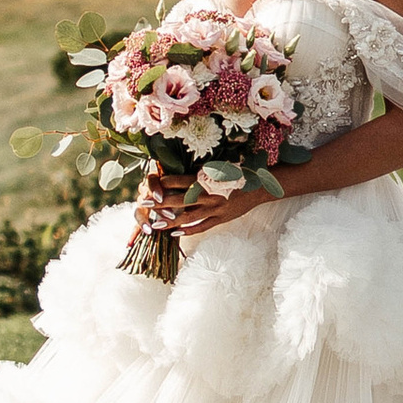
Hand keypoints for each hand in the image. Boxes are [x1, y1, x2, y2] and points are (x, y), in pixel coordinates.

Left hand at [142, 167, 269, 242]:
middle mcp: (208, 194)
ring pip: (188, 217)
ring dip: (170, 222)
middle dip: (160, 203)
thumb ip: (201, 172)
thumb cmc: (237, 172)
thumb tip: (181, 169)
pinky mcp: (220, 219)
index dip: (162, 184)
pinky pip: (202, 226)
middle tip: (144, 204)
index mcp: (206, 179)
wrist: (259, 186)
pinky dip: (188, 231)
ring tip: (155, 225)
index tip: (149, 185)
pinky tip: (176, 234)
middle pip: (179, 200)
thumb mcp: (218, 168)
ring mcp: (214, 209)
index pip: (179, 181)